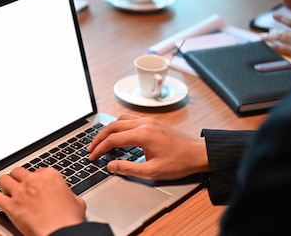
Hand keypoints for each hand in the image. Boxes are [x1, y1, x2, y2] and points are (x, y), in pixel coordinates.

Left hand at [0, 167, 85, 235]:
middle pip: (18, 171)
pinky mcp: (11, 206)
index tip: (37, 186)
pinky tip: (1, 203)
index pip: (38, 170)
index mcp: (50, 176)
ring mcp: (20, 192)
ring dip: (5, 185)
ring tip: (7, 191)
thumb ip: (69, 195)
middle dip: (18, 179)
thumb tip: (69, 198)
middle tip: (20, 187)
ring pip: (3, 179)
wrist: (61, 232)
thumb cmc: (70, 220)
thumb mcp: (77, 202)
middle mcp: (33, 180)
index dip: (36, 179)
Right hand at [88, 113, 207, 179]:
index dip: (99, 149)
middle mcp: (144, 124)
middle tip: (91, 149)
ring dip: (109, 129)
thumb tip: (111, 166)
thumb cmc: (179, 162)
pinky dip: (119, 126)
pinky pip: (130, 119)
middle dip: (99, 138)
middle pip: (113, 126)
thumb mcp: (152, 171)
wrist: (199, 153)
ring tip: (102, 141)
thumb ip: (128, 168)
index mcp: (142, 135)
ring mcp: (149, 121)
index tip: (92, 157)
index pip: (113, 139)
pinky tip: (119, 135)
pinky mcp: (153, 122)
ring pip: (121, 119)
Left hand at [260, 13, 290, 63]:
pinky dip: (273, 46)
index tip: (275, 15)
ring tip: (262, 37)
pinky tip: (267, 45)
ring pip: (280, 37)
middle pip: (284, 31)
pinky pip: (281, 48)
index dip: (283, 19)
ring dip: (270, 37)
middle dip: (273, 32)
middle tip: (264, 33)